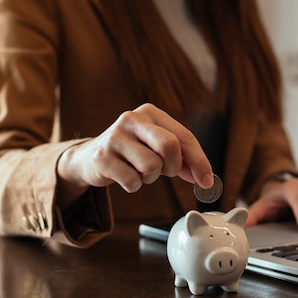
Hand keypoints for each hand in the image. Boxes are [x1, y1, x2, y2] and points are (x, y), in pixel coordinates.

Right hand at [57, 103, 212, 207]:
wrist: (90, 157)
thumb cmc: (131, 151)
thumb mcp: (156, 147)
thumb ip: (181, 158)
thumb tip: (204, 177)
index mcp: (151, 113)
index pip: (184, 136)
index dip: (199, 161)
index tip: (207, 181)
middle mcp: (132, 119)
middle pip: (170, 146)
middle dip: (174, 167)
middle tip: (167, 173)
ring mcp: (115, 137)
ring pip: (152, 166)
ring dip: (151, 177)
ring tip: (140, 171)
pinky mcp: (102, 157)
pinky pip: (132, 181)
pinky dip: (134, 185)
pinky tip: (125, 176)